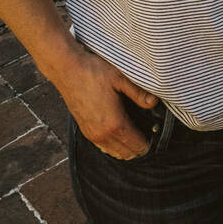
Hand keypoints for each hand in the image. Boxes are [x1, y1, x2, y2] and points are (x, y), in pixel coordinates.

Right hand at [58, 45, 158, 159]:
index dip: (149, 142)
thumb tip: (154, 103)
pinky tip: (119, 132)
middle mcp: (102, 134)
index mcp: (114, 124)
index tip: (155, 132)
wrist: (67, 70)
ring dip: (126, 148)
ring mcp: (92, 134)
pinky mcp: (85, 130)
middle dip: (139, 147)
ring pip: (115, 153)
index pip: (137, 146)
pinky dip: (114, 145)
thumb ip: (139, 93)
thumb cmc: (93, 72)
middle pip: (127, 154)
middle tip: (148, 132)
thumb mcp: (120, 78)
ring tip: (135, 132)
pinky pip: (104, 147)